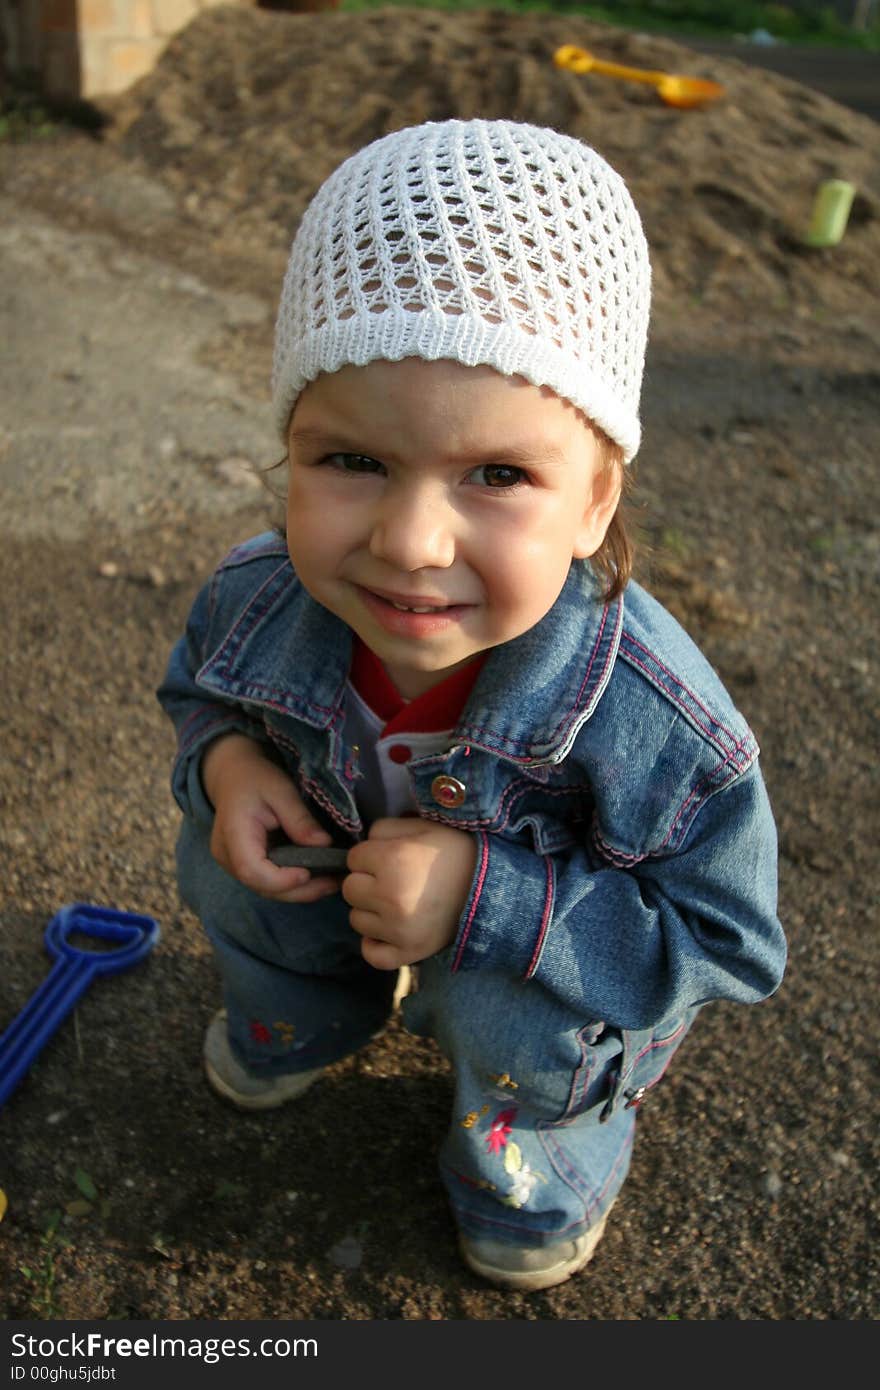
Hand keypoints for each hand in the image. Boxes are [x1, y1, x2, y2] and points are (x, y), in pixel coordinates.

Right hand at [201, 734, 341, 902]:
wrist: (234, 776)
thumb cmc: (256, 779)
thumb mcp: (281, 790)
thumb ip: (299, 818)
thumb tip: (324, 845)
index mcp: (232, 833)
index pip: (251, 869)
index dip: (280, 879)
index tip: (309, 873)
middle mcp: (227, 856)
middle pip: (261, 887)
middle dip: (299, 891)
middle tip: (333, 883)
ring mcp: (233, 864)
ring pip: (267, 890)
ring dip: (300, 892)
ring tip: (332, 883)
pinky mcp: (246, 866)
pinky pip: (269, 883)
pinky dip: (293, 885)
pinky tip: (318, 879)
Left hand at [342, 818, 476, 969]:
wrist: (493, 887)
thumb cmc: (457, 852)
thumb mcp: (424, 826)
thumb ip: (385, 828)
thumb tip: (363, 843)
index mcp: (392, 860)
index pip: (353, 858)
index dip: (370, 855)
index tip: (389, 856)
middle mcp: (390, 896)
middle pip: (350, 889)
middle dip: (367, 881)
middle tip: (393, 879)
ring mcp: (398, 930)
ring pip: (357, 920)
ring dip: (371, 911)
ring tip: (399, 902)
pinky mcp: (409, 953)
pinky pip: (372, 954)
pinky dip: (375, 943)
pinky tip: (389, 930)